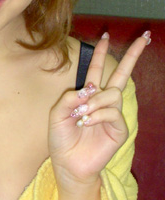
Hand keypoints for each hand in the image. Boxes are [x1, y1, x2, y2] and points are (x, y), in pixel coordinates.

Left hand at [48, 31, 150, 189]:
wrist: (67, 164)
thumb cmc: (61, 141)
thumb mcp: (56, 115)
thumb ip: (68, 98)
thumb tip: (89, 89)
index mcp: (88, 97)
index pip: (97, 71)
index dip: (100, 53)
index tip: (105, 35)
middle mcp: (103, 103)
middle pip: (121, 75)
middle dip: (132, 55)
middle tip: (144, 37)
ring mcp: (113, 115)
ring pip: (113, 94)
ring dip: (95, 101)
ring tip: (81, 114)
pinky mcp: (118, 129)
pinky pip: (112, 112)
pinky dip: (97, 115)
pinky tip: (87, 122)